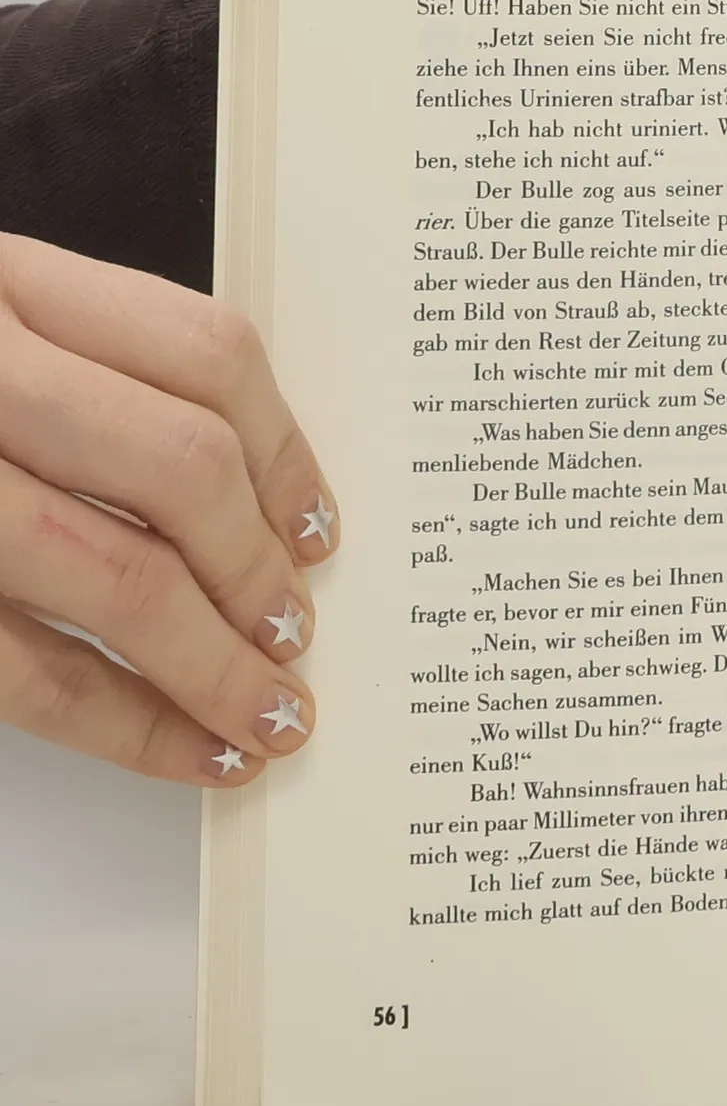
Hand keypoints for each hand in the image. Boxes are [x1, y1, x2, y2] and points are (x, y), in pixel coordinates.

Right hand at [0, 236, 337, 783]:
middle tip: (296, 634)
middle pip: (179, 463)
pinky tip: (192, 754)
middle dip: (256, 568)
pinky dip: (127, 725)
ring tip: (269, 715)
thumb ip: (82, 380)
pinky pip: (25, 669)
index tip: (319, 531)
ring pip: (114, 575)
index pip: (204, 351)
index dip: (286, 454)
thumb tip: (254, 507)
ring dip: (214, 664)